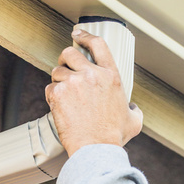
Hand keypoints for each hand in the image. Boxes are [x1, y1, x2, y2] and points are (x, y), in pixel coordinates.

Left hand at [45, 27, 142, 156]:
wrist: (95, 149)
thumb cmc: (113, 136)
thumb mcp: (134, 120)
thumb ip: (133, 108)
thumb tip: (132, 108)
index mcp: (111, 76)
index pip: (98, 45)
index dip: (85, 36)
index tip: (77, 34)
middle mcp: (92, 75)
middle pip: (70, 53)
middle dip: (65, 59)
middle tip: (65, 68)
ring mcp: (73, 83)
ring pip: (57, 71)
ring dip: (58, 81)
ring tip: (65, 95)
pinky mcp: (57, 94)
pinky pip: (49, 88)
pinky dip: (52, 96)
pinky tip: (60, 107)